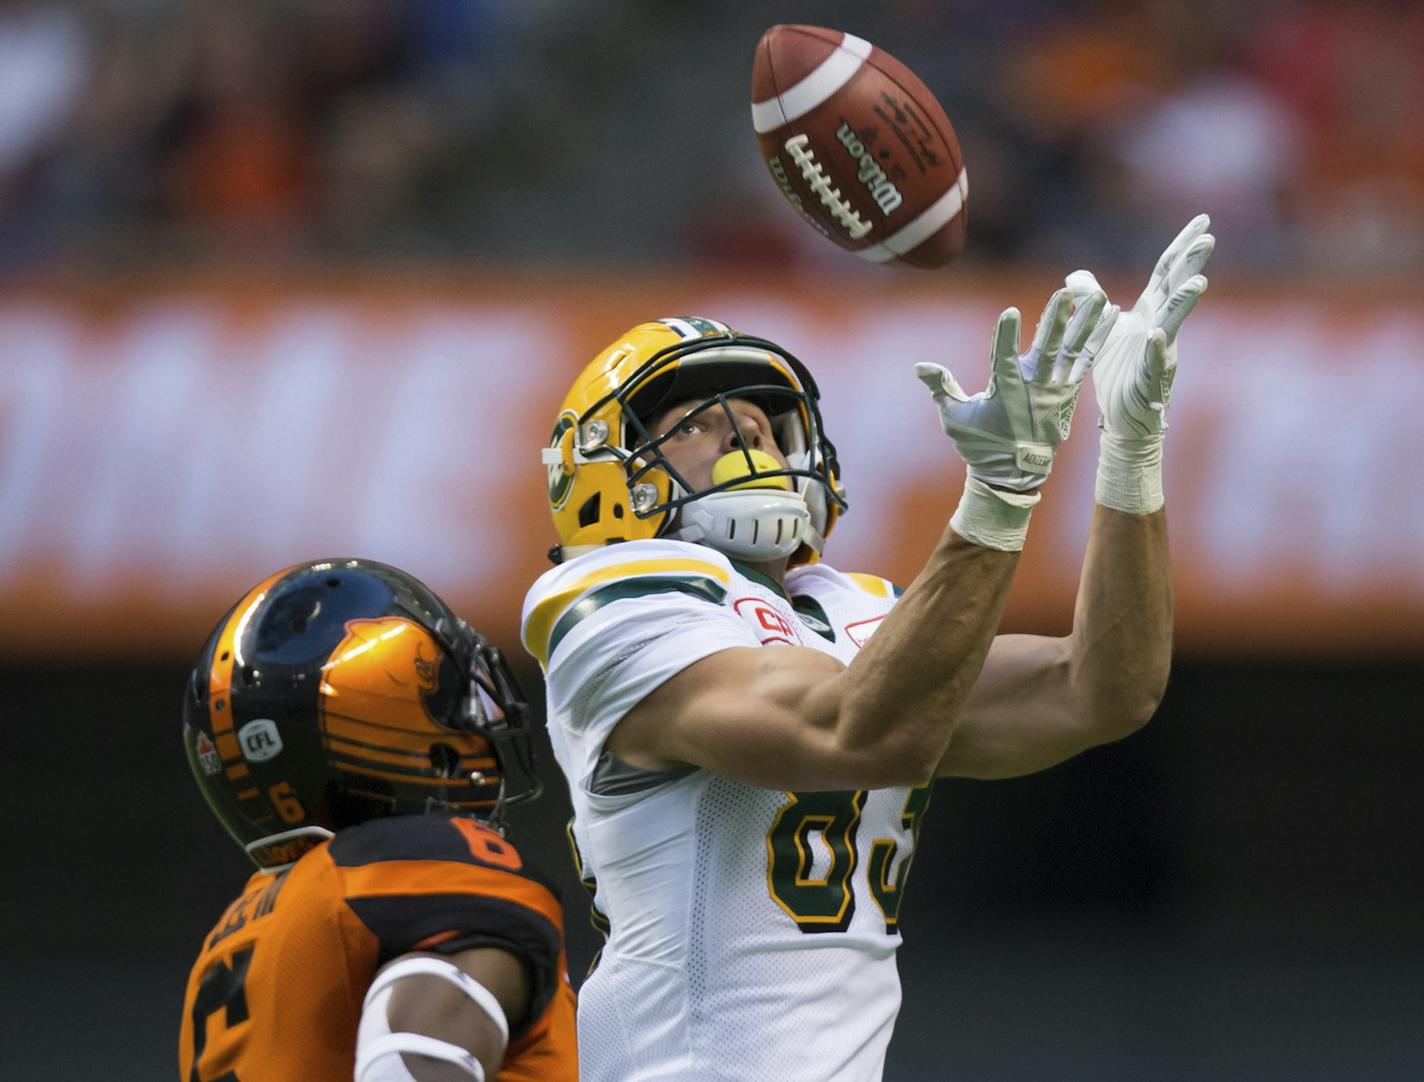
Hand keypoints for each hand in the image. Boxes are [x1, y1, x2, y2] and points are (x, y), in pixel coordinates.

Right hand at [915, 287, 1117, 490]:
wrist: (1015, 474)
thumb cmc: (981, 444)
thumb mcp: (954, 419)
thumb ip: (941, 388)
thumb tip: (920, 366)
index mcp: (1005, 393)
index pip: (1003, 359)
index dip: (1005, 336)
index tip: (1010, 312)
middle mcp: (1034, 389)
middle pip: (1046, 349)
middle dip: (1055, 320)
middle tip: (1065, 292)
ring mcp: (1056, 390)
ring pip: (1072, 350)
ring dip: (1085, 323)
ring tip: (1099, 296)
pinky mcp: (1069, 391)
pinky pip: (1087, 360)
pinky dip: (1098, 337)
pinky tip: (1110, 315)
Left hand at [1066, 214, 1213, 438]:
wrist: (1121, 414)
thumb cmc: (1118, 370)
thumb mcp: (1100, 328)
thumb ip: (1089, 300)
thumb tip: (1074, 276)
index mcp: (1149, 311)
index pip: (1167, 271)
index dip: (1183, 245)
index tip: (1203, 218)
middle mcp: (1158, 325)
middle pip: (1176, 289)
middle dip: (1191, 265)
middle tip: (1207, 239)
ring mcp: (1158, 352)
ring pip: (1173, 324)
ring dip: (1184, 304)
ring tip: (1197, 283)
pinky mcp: (1148, 379)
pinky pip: (1154, 362)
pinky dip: (1156, 348)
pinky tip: (1158, 335)